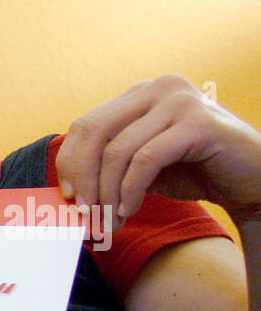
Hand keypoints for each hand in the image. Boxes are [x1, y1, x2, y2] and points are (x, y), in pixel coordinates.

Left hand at [57, 74, 260, 228]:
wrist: (251, 180)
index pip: (86, 125)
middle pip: (94, 132)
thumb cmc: (195, 172)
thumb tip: (70, 190)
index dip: (70, 163)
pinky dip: (130, 191)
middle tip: (85, 215)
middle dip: (84, 179)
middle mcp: (158, 88)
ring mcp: (180, 101)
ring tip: (110, 222)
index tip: (69, 197)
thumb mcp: (141, 167)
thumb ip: (109, 167)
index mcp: (140, 94)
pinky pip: (145, 160)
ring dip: (107, 194)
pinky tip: (129, 212)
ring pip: (118, 150)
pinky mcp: (198, 123)